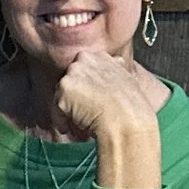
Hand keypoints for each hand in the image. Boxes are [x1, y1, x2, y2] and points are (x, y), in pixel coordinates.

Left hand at [49, 48, 167, 139]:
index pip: (84, 70)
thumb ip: (116, 70)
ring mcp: (71, 74)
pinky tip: (73, 131)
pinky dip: (62, 122)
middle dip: (76, 100)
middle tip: (85, 117)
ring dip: (69, 112)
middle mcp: (84, 60)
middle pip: (71, 82)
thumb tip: (117, 62)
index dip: (87, 88)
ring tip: (80, 127)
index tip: (92, 102)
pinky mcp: (63, 91)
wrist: (127, 120)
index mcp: (100, 56)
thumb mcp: (128, 79)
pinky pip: (56, 110)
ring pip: (62, 96)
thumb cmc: (132, 107)